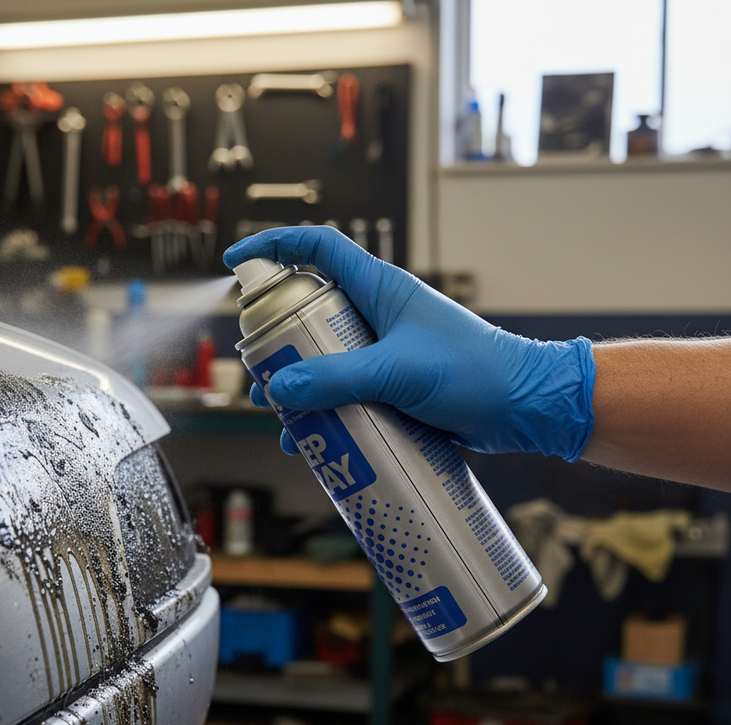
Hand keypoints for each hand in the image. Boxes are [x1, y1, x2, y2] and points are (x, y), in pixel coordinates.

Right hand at [224, 226, 594, 459]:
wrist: (523, 407)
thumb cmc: (475, 372)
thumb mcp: (398, 372)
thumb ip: (337, 379)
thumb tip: (280, 389)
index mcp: (380, 290)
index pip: (318, 249)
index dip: (274, 247)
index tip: (237, 263)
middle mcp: (378, 317)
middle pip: (310, 312)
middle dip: (276, 339)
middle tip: (257, 365)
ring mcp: (385, 353)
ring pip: (324, 360)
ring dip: (298, 385)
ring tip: (278, 413)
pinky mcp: (393, 387)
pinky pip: (346, 394)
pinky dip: (325, 414)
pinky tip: (310, 441)